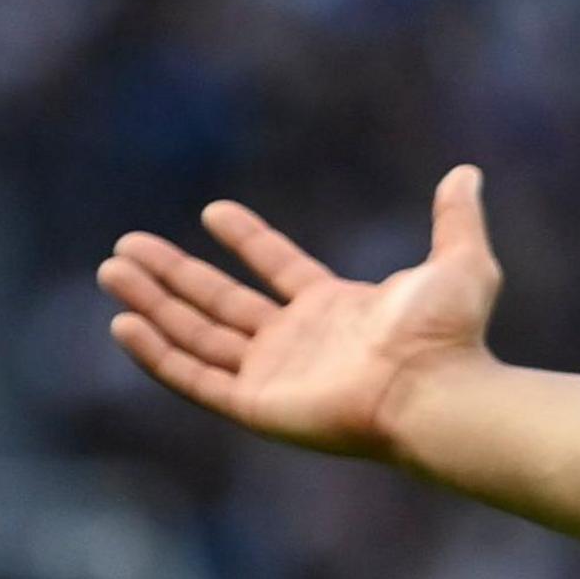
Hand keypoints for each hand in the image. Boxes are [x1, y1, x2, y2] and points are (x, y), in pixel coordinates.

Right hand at [99, 166, 503, 460]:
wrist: (438, 392)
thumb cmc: (451, 337)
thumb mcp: (461, 264)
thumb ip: (455, 220)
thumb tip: (467, 173)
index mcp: (337, 309)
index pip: (278, 269)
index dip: (248, 239)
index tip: (213, 210)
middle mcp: (299, 342)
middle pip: (221, 302)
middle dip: (173, 274)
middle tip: (126, 245)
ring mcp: (275, 374)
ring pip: (197, 334)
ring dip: (152, 304)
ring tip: (112, 270)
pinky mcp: (257, 405)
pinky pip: (194, 377)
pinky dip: (158, 353)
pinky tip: (124, 323)